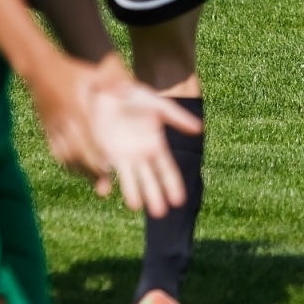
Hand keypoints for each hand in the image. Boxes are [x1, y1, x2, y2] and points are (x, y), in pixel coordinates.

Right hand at [28, 54, 111, 183]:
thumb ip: (111, 84)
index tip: (108, 169)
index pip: (87, 137)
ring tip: (93, 181)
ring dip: (78, 169)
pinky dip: (66, 162)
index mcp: (77, 108)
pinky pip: (54, 150)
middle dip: (89, 169)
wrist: (40, 68)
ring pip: (64, 155)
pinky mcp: (46, 128)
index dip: (97, 155)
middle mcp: (64, 120)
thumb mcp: (92, 74)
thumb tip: (128, 90)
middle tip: (104, 184)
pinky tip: (77, 170)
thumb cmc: (72, 71)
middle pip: (76, 152)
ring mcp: (52, 126)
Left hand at [86, 70, 202, 217]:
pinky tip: (105, 191)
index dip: (173, 185)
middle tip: (161, 214)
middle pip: (150, 181)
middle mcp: (140, 155)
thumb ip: (177, 117)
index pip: (167, 170)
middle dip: (155, 197)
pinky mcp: (103, 153)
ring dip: (133, 194)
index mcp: (156, 146)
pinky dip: (104, 182)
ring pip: (130, 180)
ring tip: (136, 207)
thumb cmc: (135, 95)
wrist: (108, 89)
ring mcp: (122, 156)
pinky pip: (105, 172)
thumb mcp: (158, 105)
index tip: (179, 201)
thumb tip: (199, 129)